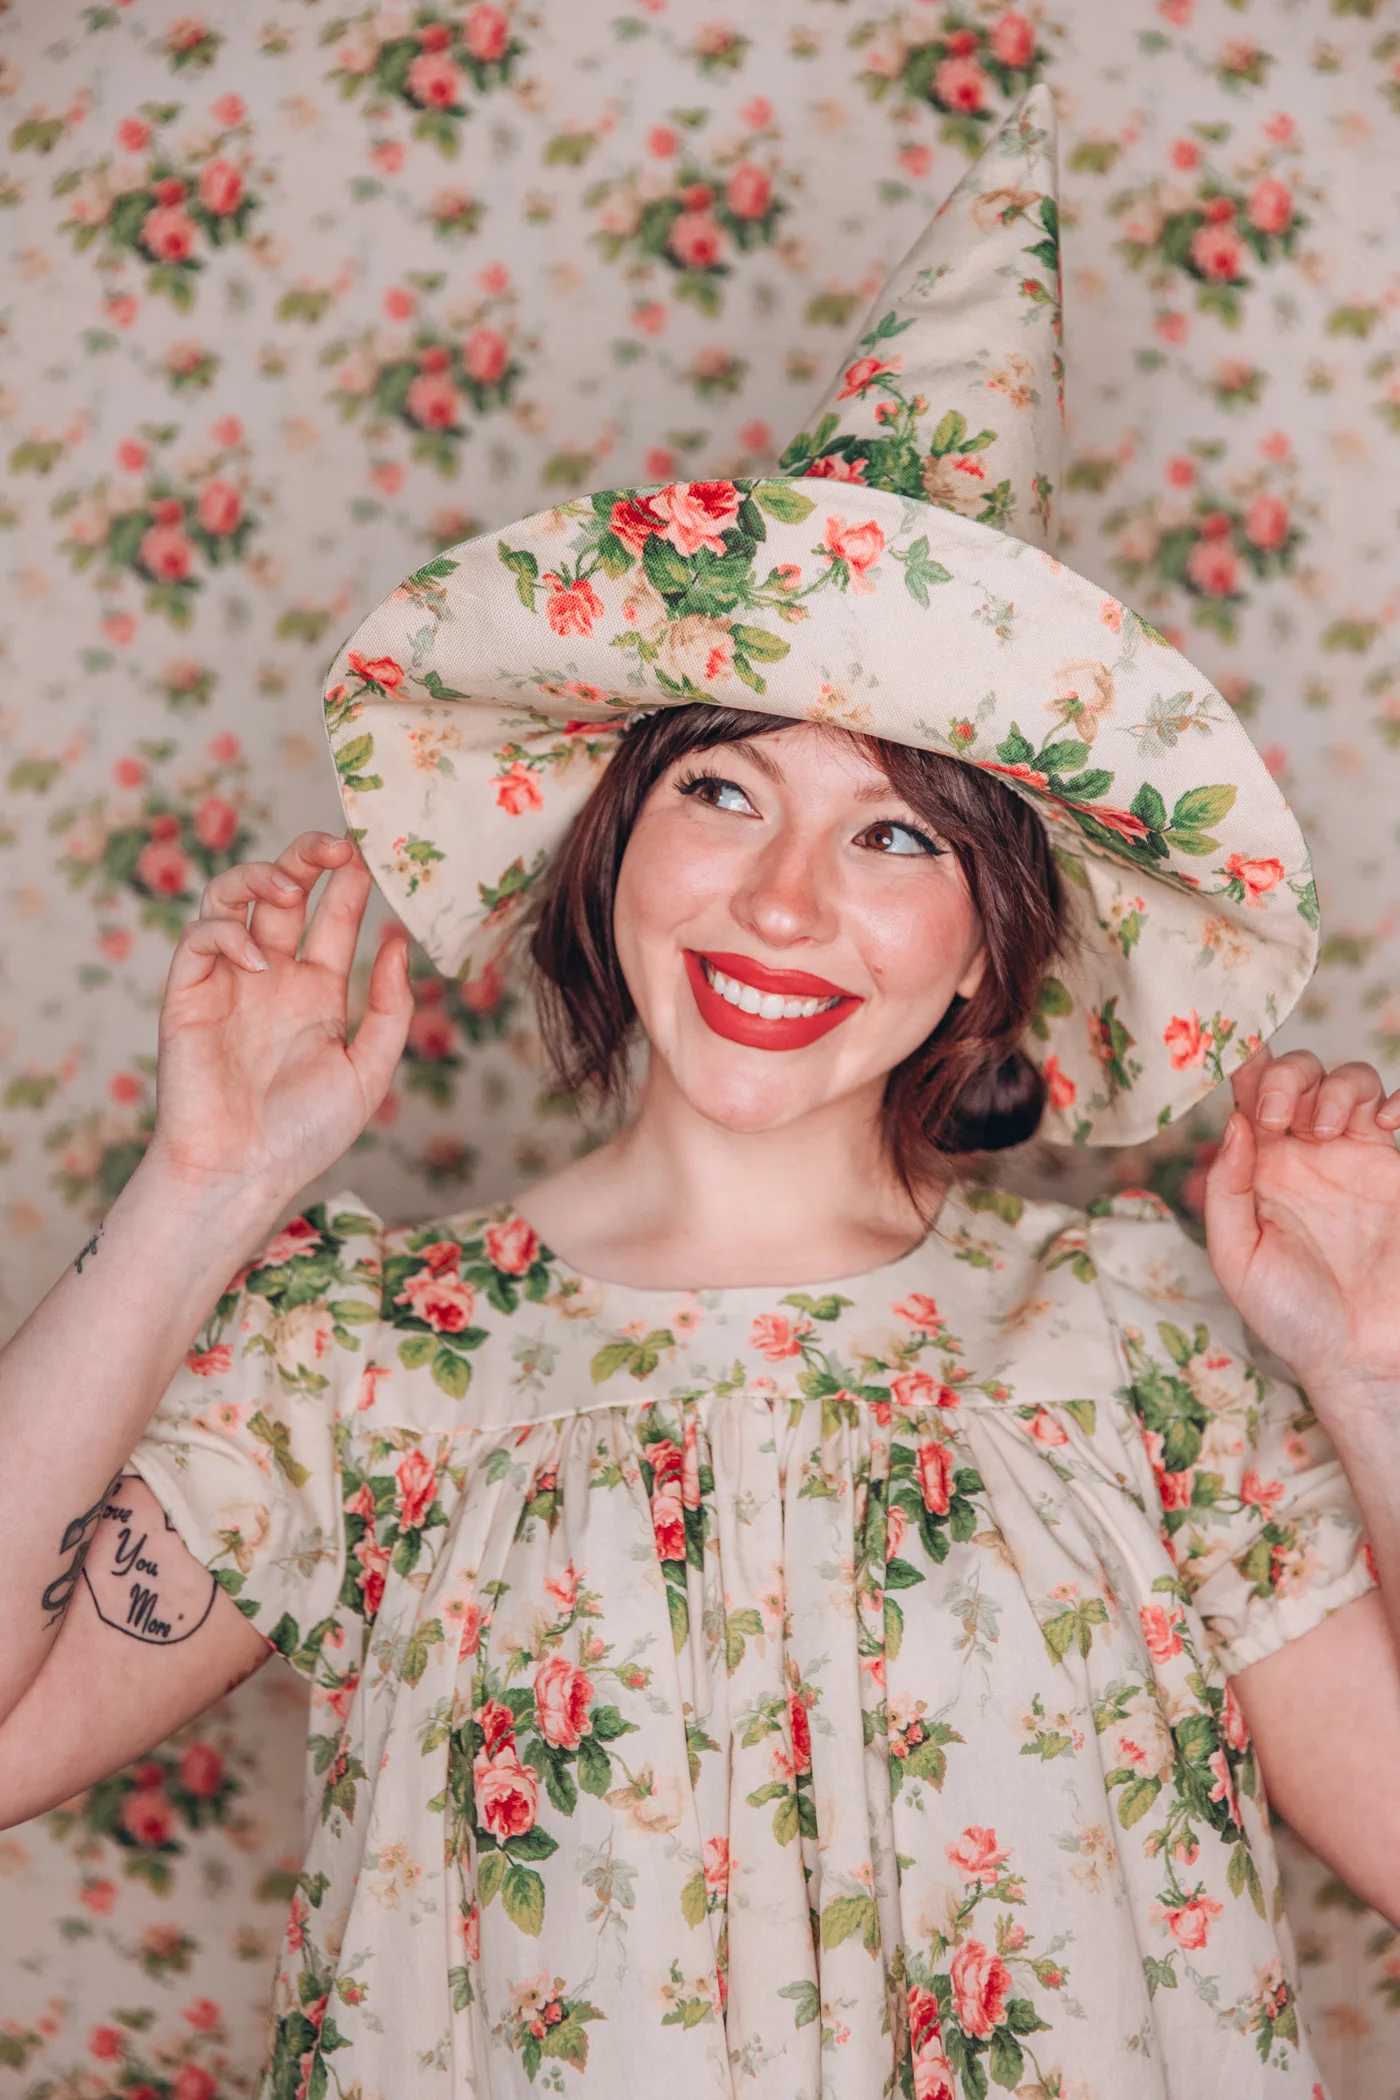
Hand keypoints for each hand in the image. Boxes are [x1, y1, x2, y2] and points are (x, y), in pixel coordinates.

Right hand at [143, 832, 412, 1208]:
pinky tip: (257, 961)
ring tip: (290, 888)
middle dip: (307, 857)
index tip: (373, 855)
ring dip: (260, 877)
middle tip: (336, 846)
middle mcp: (272, 977)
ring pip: (232, 899)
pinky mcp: (187, 994)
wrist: (242, 1174)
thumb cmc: (305, 1133)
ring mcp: (228, 981)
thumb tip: (398, 942)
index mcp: (316, 991)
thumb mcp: (368, 1070)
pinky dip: (226, 935)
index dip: (351, 883)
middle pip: (284, 892)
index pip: (334, 918)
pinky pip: (200, 939)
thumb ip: (389, 1007)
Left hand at [1204, 1045, 1399, 1399]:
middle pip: (1300, 1075)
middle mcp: (1308, 1153)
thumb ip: (1226, 1189)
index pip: (1249, 1096)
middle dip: (1286, 1078)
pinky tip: (1384, 1121)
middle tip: (1277, 1120)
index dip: (1243, 1064)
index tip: (1235, 1052)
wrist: (1359, 1359)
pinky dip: (1398, 1099)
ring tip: (1321, 1132)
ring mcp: (1358, 1157)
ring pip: (1351, 1080)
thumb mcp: (1238, 1256)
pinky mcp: (1399, 1171)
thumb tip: (1233, 1122)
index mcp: (1262, 1167)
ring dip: (1333, 1088)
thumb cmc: (1292, 1315)